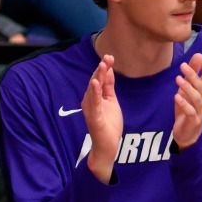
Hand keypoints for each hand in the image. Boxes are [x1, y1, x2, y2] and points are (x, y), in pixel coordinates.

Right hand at [83, 56, 120, 184]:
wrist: (108, 145)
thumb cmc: (109, 124)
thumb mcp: (111, 101)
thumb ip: (109, 87)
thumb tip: (109, 71)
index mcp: (95, 97)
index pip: (99, 79)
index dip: (104, 68)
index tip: (110, 57)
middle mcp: (90, 101)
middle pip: (95, 81)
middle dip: (101, 69)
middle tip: (107, 57)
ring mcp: (91, 109)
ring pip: (93, 90)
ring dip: (98, 77)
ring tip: (102, 65)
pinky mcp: (94, 117)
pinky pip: (94, 103)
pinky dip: (94, 92)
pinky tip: (96, 83)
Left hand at [171, 53, 201, 150]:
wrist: (188, 134)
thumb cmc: (187, 110)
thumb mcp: (186, 92)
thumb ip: (191, 76)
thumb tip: (197, 57)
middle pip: (201, 87)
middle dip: (193, 75)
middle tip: (183, 65)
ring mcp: (199, 112)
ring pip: (196, 98)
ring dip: (187, 88)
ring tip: (178, 79)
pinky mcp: (193, 121)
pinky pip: (190, 111)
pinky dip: (184, 104)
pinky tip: (177, 97)